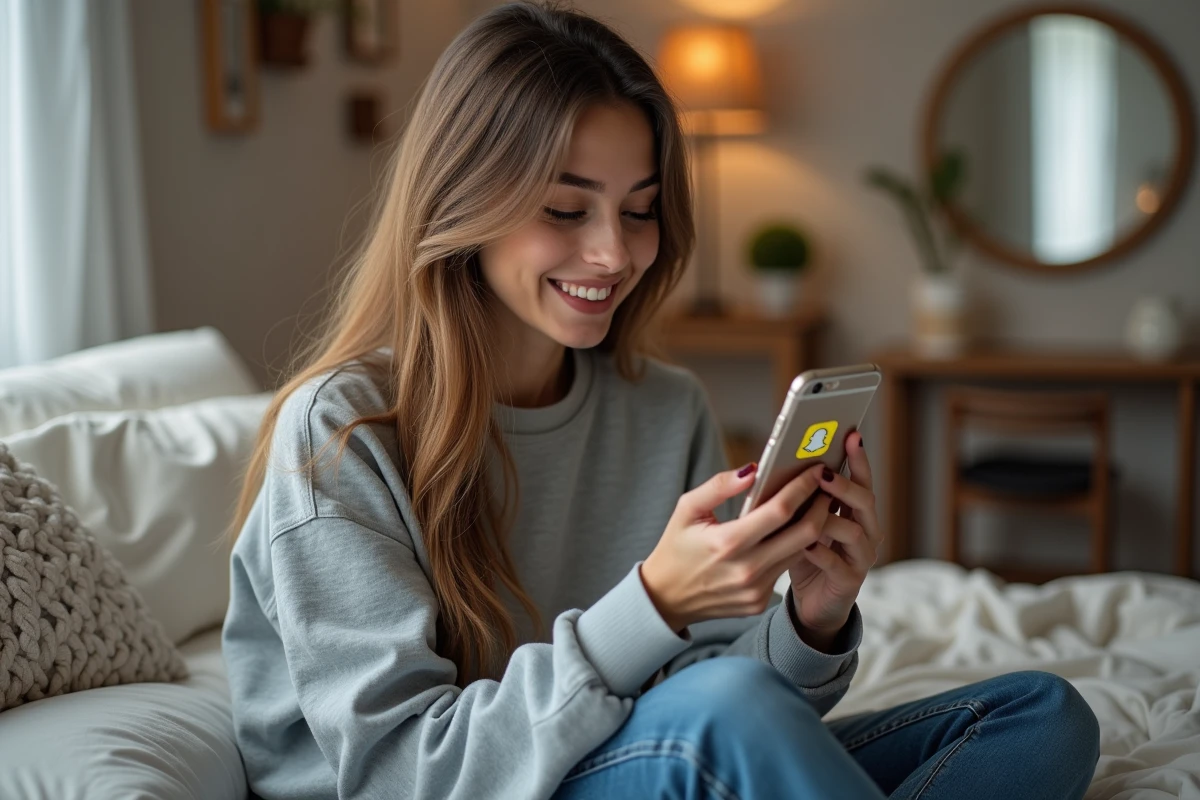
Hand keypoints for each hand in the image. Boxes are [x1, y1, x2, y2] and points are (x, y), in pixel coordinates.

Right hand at [642, 460, 832, 632]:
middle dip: (822, 506)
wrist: (665, 598)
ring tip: (816, 505)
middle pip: (805, 533)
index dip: (803, 487)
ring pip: (801, 552)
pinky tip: (795, 532)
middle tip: (828, 486)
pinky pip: (785, 569)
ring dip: (814, 526)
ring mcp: (755, 589)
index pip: (780, 510)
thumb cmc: (675, 547)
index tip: (816, 470)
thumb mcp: (687, 509)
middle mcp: (747, 569)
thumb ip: (719, 486)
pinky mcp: (758, 601)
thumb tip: (754, 469)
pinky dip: (795, 548)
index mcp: (728, 542)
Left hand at [787, 431, 881, 644]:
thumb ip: (799, 498)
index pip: (862, 480)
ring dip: (832, 518)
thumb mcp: (801, 522)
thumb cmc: (805, 555)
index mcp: (856, 513)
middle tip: (825, 473)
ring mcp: (862, 558)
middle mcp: (867, 532)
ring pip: (856, 532)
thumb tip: (780, 465)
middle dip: (846, 485)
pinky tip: (805, 546)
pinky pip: (838, 564)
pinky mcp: (850, 582)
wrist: (811, 603)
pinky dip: (822, 553)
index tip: (851, 435)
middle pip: (866, 502)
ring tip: (811, 508)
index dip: (859, 458)